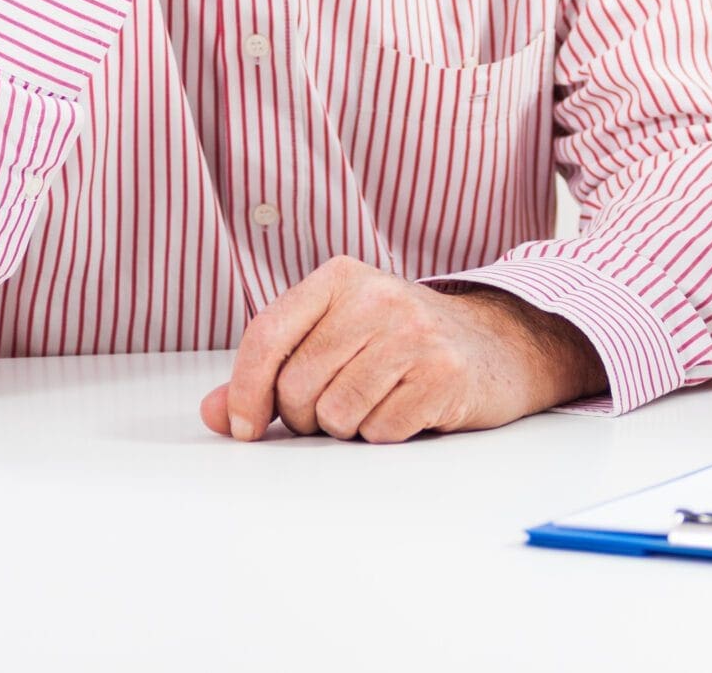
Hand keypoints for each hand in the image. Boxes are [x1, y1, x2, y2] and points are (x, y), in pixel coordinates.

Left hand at [199, 257, 607, 442]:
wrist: (497, 346)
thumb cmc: (403, 343)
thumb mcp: (336, 339)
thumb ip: (271, 372)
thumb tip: (214, 414)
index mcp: (341, 277)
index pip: (266, 336)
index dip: (245, 391)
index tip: (245, 426)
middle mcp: (377, 297)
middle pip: (296, 387)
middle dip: (306, 415)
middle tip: (338, 404)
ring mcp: (414, 333)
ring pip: (336, 415)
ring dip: (348, 427)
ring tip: (377, 402)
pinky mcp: (443, 373)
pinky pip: (380, 431)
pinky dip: (386, 434)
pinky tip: (408, 409)